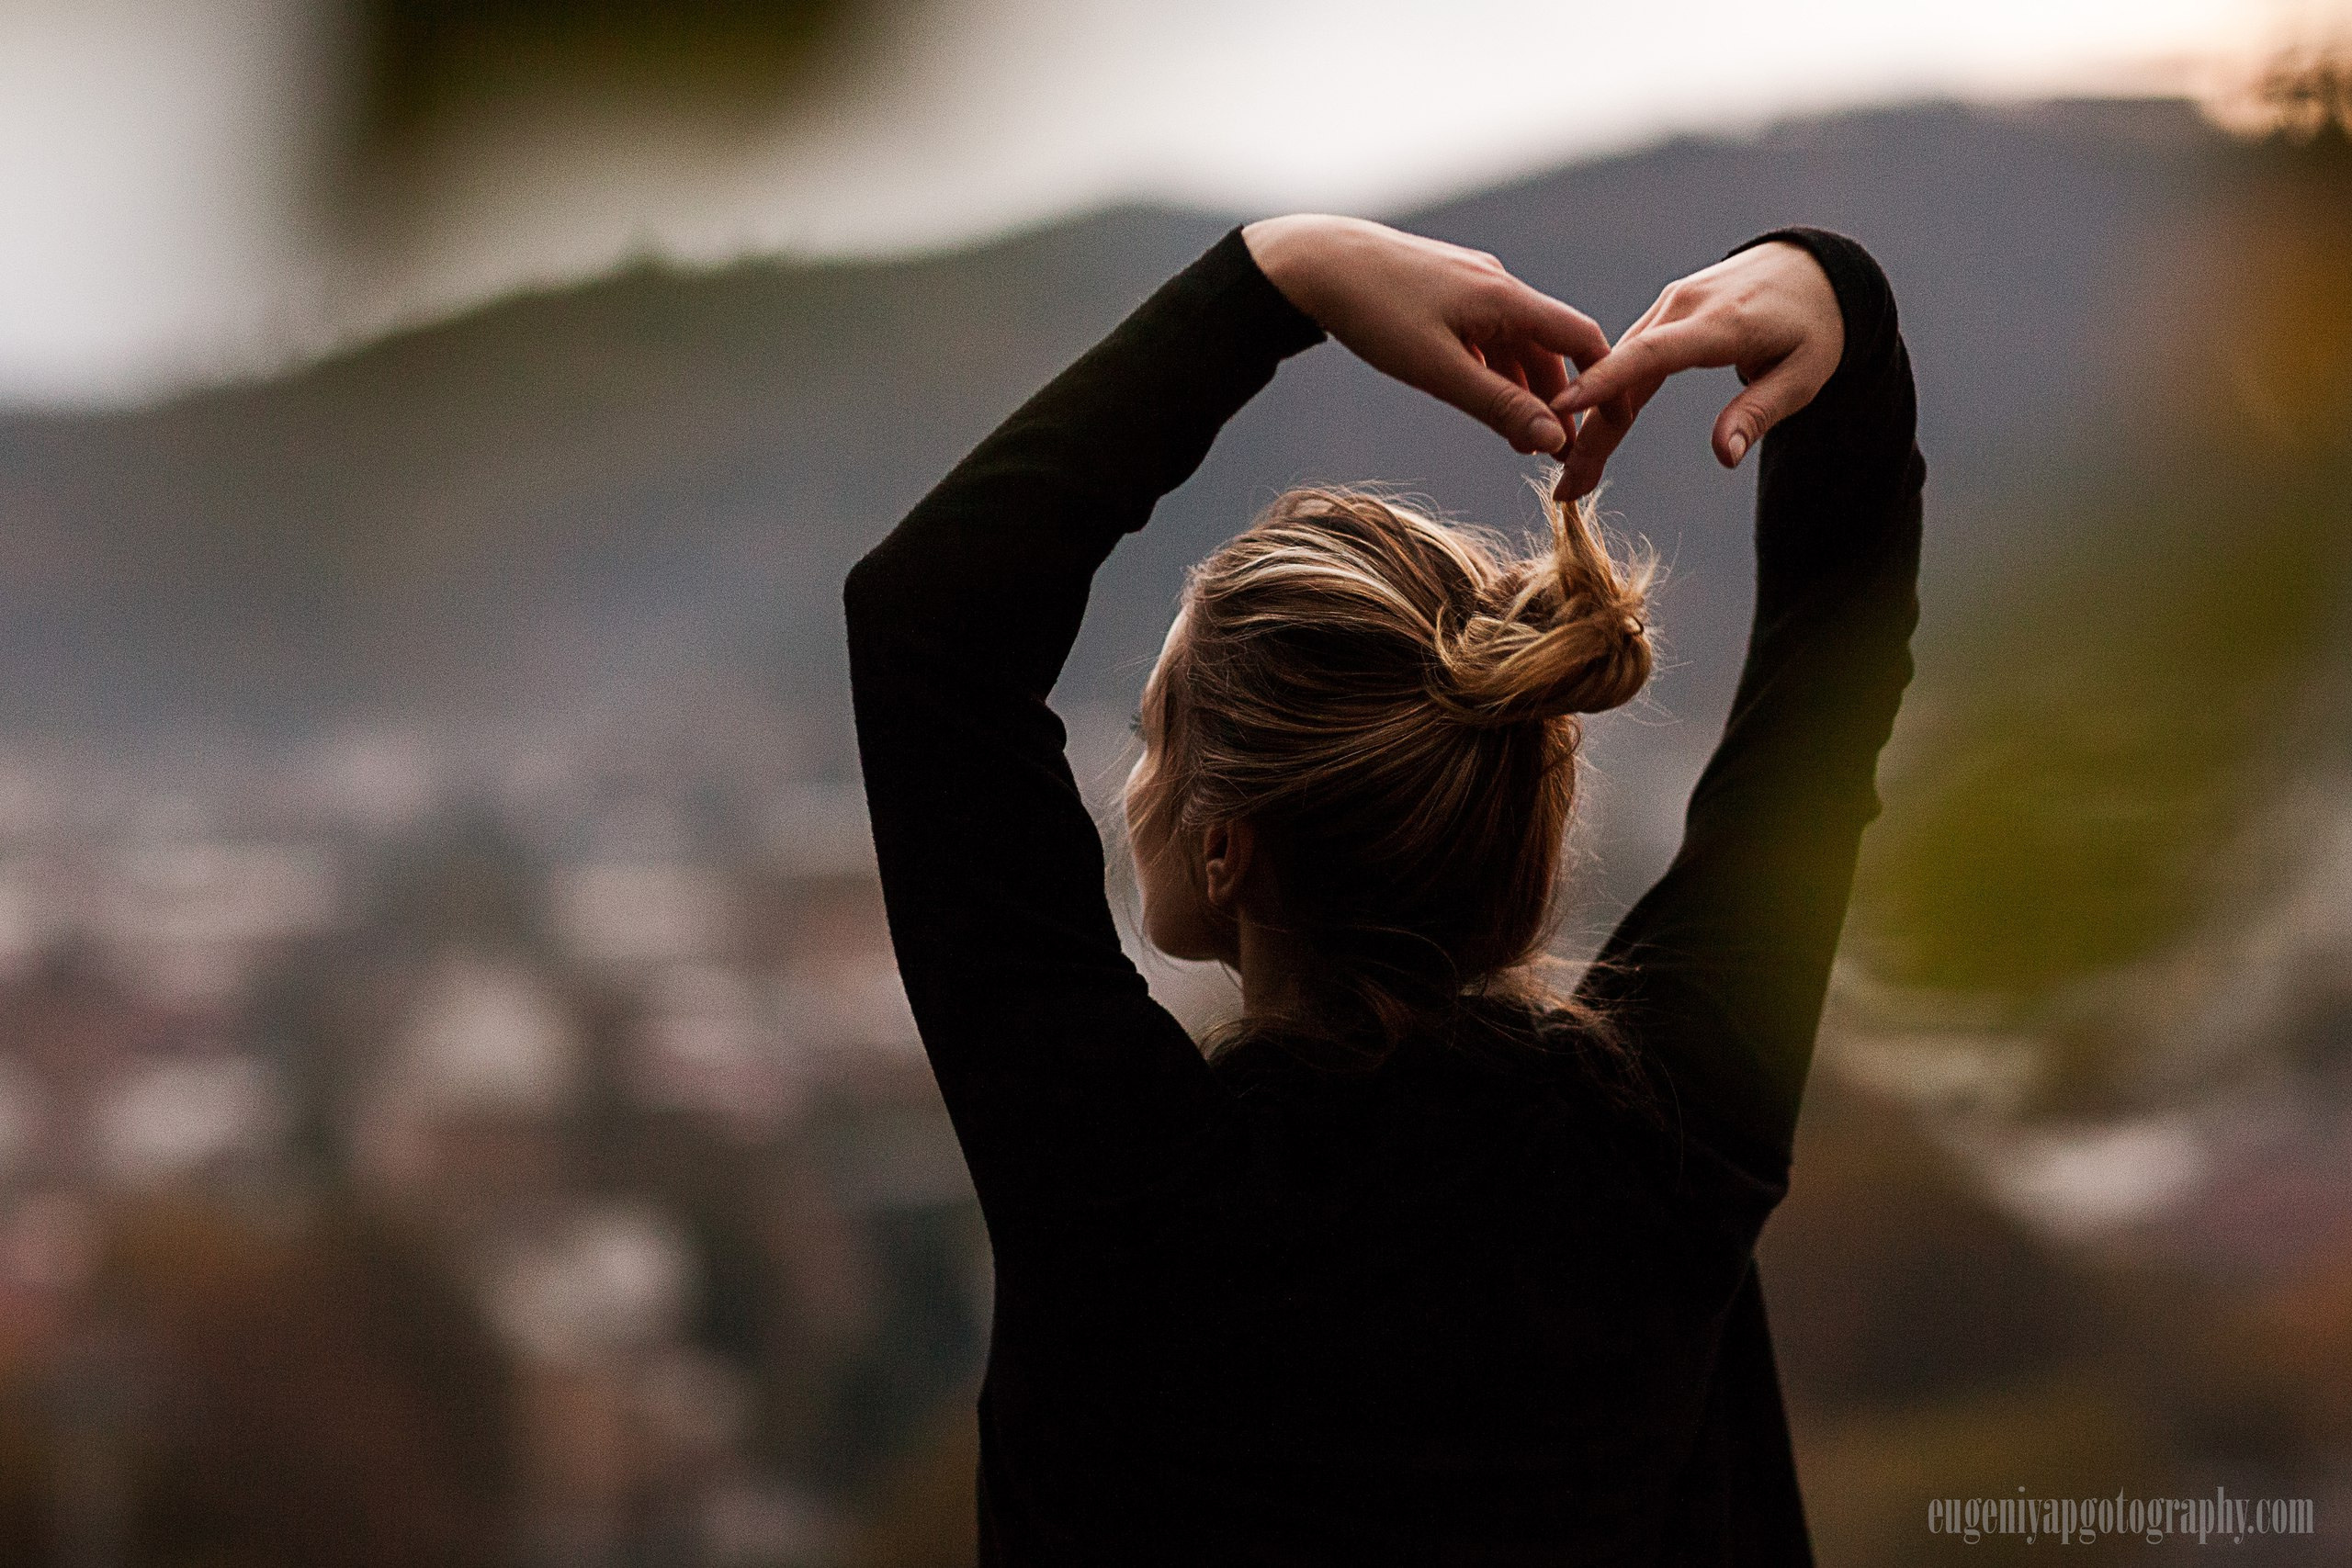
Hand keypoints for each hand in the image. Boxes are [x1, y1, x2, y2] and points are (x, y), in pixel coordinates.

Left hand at [1243, 214, 1609, 455]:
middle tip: (1555, 457)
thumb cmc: (1374, 314)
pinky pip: (1487, 336)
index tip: (1599, 432)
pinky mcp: (1446, 291)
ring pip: (1516, 345)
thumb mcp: (1439, 371)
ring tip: (1520, 442)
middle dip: (1559, 402)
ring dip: (1524, 391)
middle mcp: (1499, 286)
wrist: (1314, 263)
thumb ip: (1499, 406)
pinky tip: (1484, 401)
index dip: (1600, 386)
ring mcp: (1472, 286)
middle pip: (1551, 348)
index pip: (1582, 339)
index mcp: (1507, 299)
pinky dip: (1495, 371)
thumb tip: (1555, 442)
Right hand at [1551, 240, 1843, 500]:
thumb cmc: (1816, 325)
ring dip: (1593, 422)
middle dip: (1589, 432)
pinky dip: (1608, 397)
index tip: (1561, 409)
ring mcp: (1670, 306)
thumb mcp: (1804, 375)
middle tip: (1566, 489)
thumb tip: (1723, 457)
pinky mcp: (1665, 312)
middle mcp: (1683, 307)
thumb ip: (1759, 413)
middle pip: (1622, 372)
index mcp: (1720, 323)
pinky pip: (1629, 357)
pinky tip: (1594, 435)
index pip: (1650, 354)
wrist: (1814, 268)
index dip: (1604, 383)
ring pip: (1619, 368)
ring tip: (1575, 476)